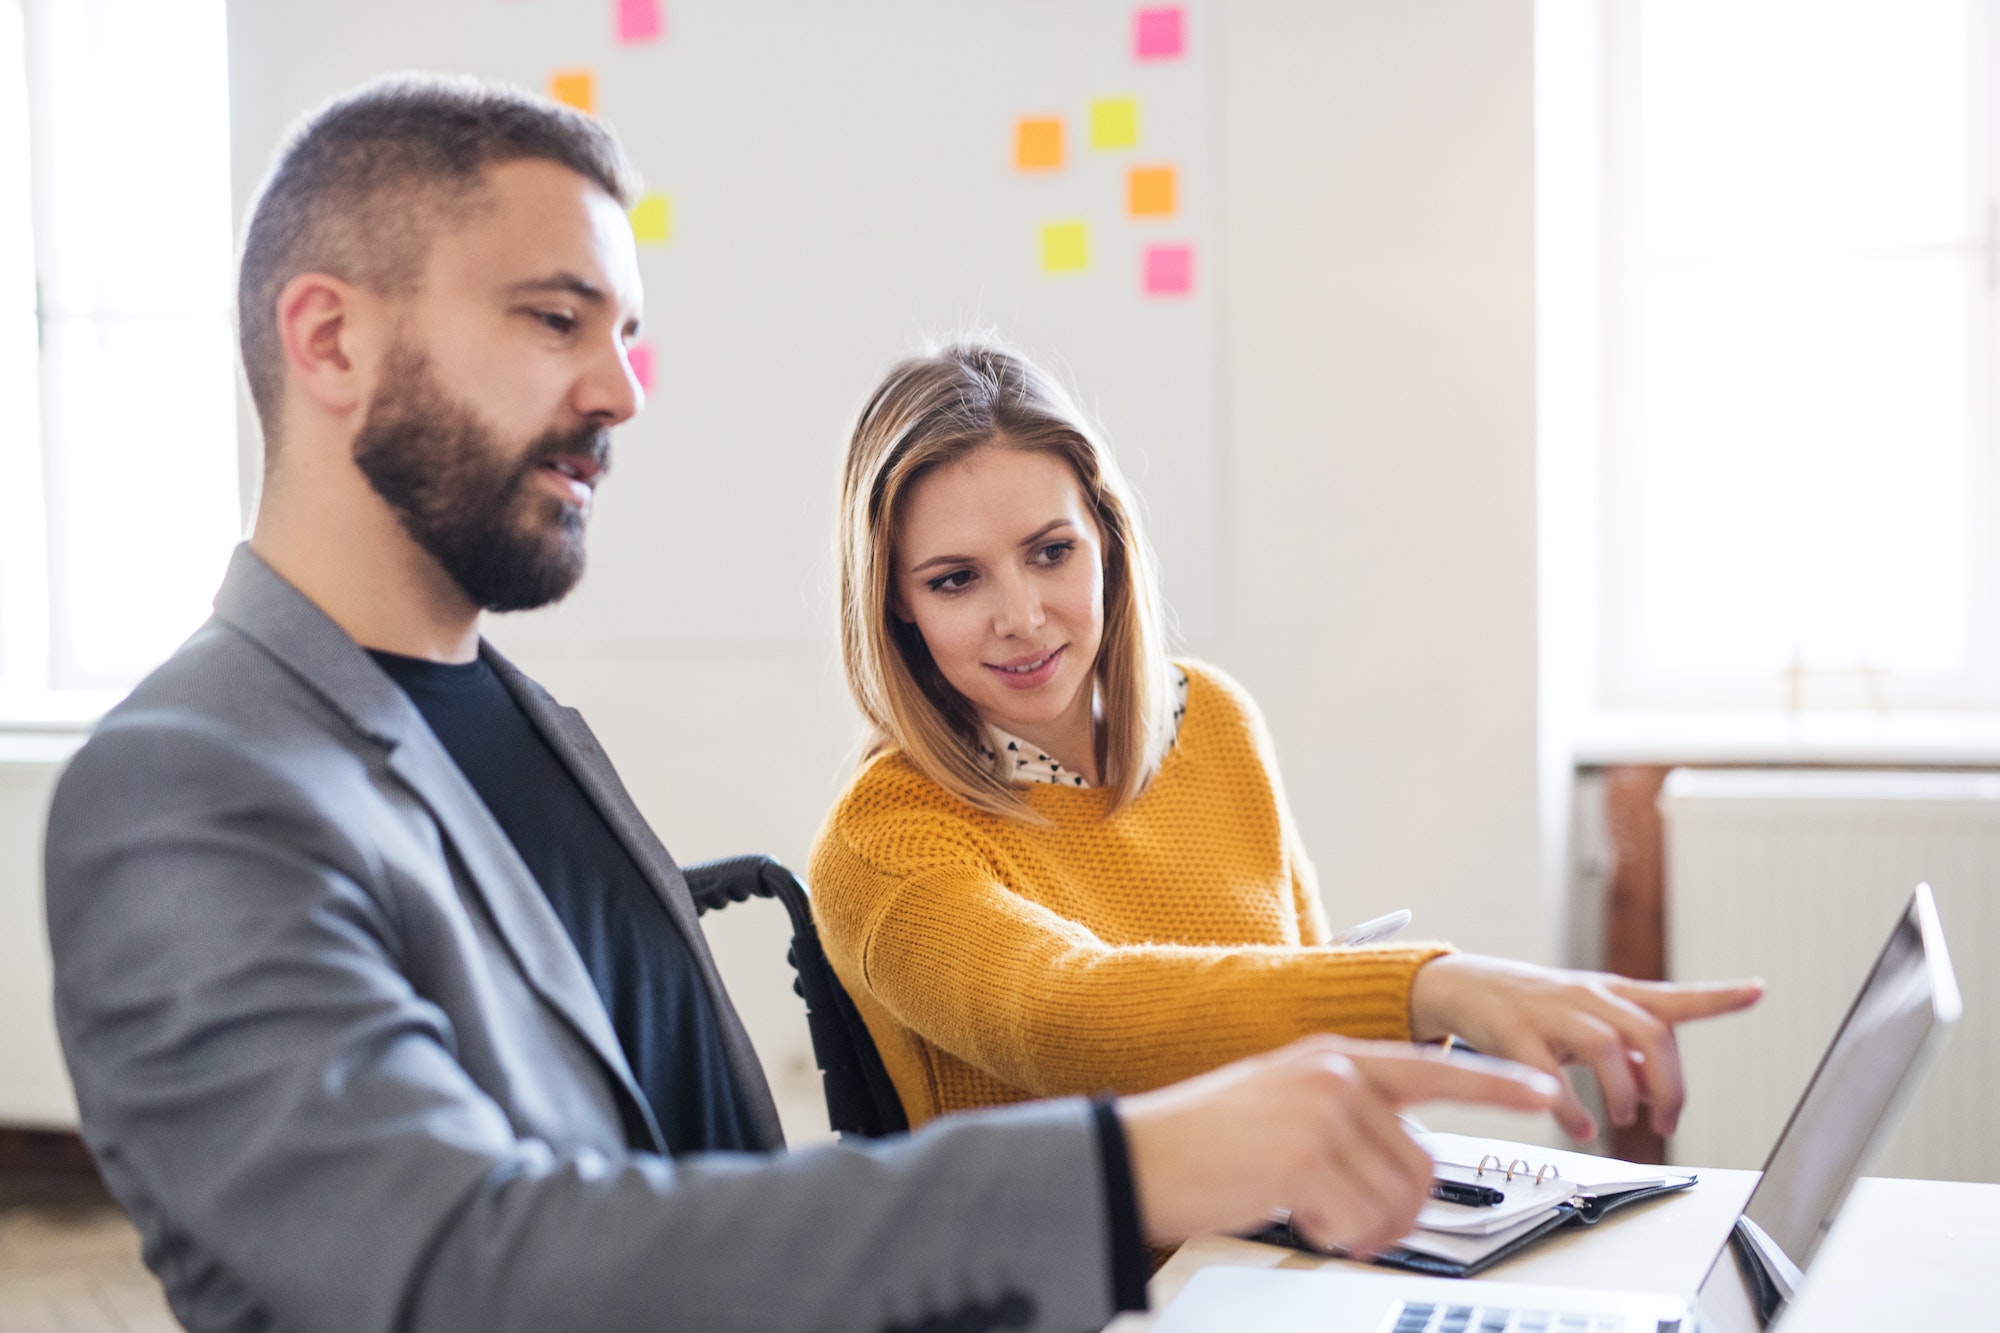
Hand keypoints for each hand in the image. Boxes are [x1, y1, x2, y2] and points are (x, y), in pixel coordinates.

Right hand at [1117, 1035, 1557, 1256]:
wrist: (1137, 1153)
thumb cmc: (1202, 1138)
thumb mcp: (1282, 1100)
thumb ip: (1346, 1110)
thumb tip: (1402, 1154)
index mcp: (1335, 1058)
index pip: (1437, 1070)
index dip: (1499, 1085)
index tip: (1547, 1092)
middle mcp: (1337, 1076)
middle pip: (1422, 1163)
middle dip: (1396, 1210)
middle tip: (1348, 1223)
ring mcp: (1324, 1112)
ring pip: (1397, 1197)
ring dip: (1363, 1228)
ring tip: (1314, 1217)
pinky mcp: (1307, 1154)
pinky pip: (1362, 1219)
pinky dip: (1336, 1237)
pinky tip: (1298, 1218)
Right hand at [1407, 954, 1763, 1139]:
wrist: (1464, 985)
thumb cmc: (1535, 1007)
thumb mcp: (1586, 1022)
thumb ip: (1628, 1053)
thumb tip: (1661, 1094)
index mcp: (1611, 993)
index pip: (1674, 996)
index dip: (1717, 996)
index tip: (1758, 992)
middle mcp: (1587, 996)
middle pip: (1650, 1032)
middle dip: (1669, 1086)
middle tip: (1665, 1123)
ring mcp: (1551, 1012)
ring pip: (1606, 1049)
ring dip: (1624, 1094)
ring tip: (1620, 1121)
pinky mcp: (1514, 1033)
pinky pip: (1549, 1075)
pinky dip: (1570, 1110)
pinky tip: (1578, 1126)